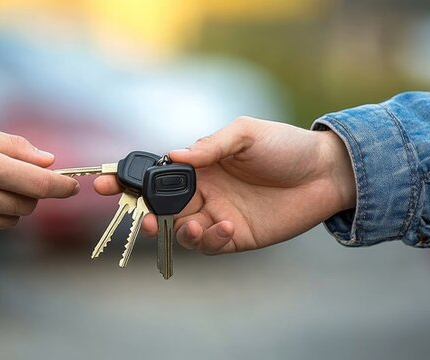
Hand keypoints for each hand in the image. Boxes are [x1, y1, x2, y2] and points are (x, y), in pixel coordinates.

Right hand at [94, 117, 355, 254]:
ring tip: (194, 225)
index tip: (103, 183)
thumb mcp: (246, 134)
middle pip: (160, 207)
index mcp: (200, 165)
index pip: (156, 174)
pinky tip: (227, 226)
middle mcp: (203, 191)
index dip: (128, 179)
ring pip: (181, 230)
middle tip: (140, 218)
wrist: (326, 173)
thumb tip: (174, 158)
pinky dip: (210, 240)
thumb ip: (209, 147)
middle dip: (143, 213)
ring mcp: (218, 215)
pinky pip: (210, 244)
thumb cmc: (285, 146)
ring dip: (178, 232)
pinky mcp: (236, 237)